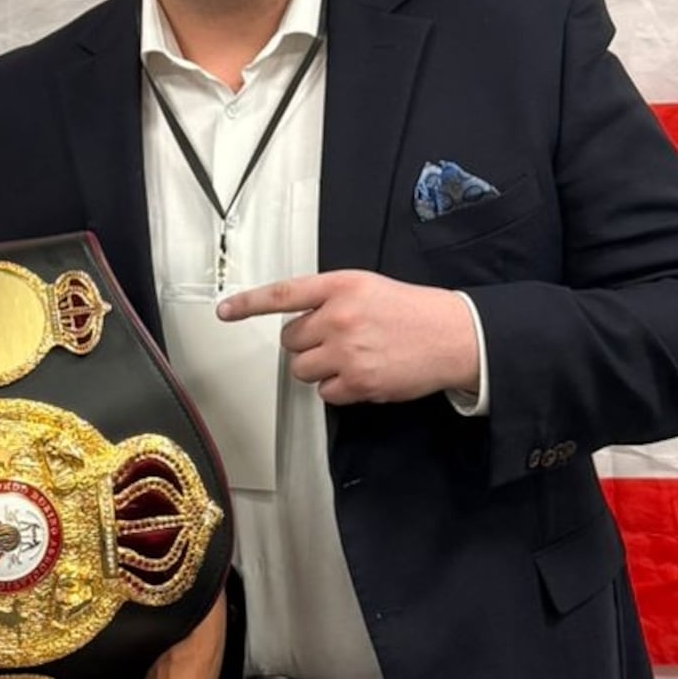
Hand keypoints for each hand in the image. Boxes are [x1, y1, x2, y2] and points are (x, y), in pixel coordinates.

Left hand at [217, 270, 478, 404]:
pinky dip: (338, 389)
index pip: (284, 294)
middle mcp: (338, 316)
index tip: (225, 312)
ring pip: (302, 369)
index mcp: (340, 286)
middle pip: (291, 340)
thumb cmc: (411, 312)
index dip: (249, 304)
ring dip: (319, 368)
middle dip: (308, 344)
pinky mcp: (356, 381)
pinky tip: (362, 375)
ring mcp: (346, 351)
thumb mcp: (368, 288)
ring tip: (351, 359)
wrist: (453, 336)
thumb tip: (299, 322)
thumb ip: (331, 300)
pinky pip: (324, 393)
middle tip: (338, 342)